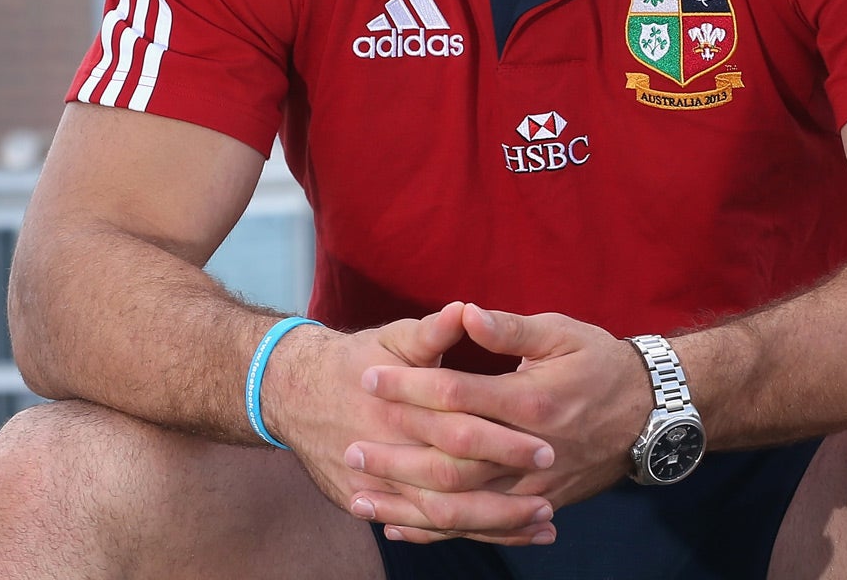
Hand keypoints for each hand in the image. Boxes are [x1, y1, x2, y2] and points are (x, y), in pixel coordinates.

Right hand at [260, 303, 558, 545]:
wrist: (294, 391)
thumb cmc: (357, 360)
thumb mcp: (394, 338)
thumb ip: (432, 331)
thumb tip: (466, 309)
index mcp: (401, 407)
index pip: (460, 429)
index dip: (504, 440)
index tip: (547, 445)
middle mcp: (388, 451)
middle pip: (453, 482)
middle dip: (505, 494)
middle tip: (552, 498)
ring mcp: (375, 485)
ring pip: (441, 516)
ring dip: (493, 523)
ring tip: (542, 524)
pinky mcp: (366, 504)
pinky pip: (422, 528)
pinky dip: (462, 534)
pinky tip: (504, 536)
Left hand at [353, 306, 655, 522]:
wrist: (652, 415)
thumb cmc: (602, 363)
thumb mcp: (562, 332)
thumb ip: (511, 328)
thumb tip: (467, 313)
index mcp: (532, 400)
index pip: (457, 395)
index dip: (410, 386)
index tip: (370, 377)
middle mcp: (529, 451)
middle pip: (450, 462)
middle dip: (396, 457)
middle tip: (351, 448)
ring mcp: (533, 487)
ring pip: (461, 507)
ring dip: (407, 503)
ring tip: (360, 496)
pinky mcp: (537, 507)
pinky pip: (481, 529)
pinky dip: (438, 533)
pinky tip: (401, 527)